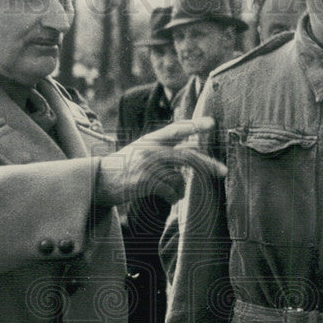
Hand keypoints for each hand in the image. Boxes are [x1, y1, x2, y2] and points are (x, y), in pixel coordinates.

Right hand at [97, 117, 223, 206]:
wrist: (98, 181)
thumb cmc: (123, 167)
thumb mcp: (142, 150)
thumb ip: (165, 148)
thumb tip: (193, 147)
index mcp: (151, 139)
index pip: (176, 129)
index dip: (195, 126)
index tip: (212, 123)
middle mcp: (150, 149)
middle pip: (186, 155)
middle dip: (207, 164)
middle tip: (224, 171)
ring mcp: (147, 165)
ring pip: (178, 178)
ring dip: (181, 190)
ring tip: (176, 195)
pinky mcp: (144, 182)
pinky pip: (169, 191)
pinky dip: (173, 198)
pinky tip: (169, 200)